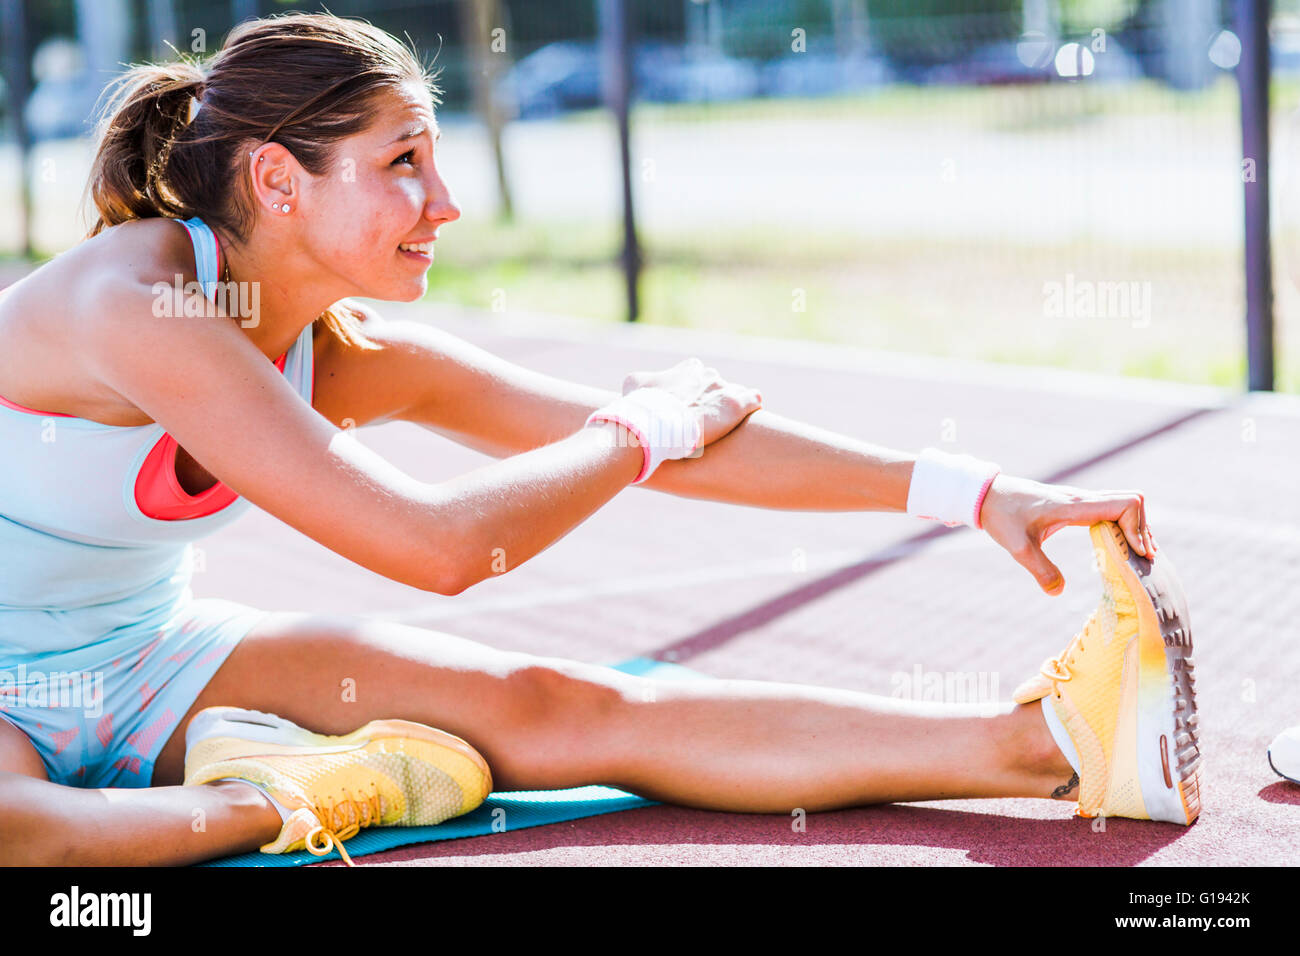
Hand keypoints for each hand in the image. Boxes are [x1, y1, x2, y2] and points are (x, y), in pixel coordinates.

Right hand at [622, 357, 762, 447]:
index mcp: (689, 368)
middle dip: (711, 402)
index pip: (697, 376)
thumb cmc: (643, 405)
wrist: (657, 423)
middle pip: (716, 388)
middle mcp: (709, 374)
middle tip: (703, 423)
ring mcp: (724, 388)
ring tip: (724, 427)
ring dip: (729, 409)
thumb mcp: (634, 385)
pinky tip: (746, 421)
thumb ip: (643, 381)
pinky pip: (754, 400)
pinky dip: (751, 407)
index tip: (687, 409)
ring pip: (735, 394)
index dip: (693, 394)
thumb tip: (642, 387)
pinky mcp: (737, 404)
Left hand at [978, 474, 1156, 595]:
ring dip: (1134, 527)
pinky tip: (1118, 547)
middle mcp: (1082, 499)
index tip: (1135, 554)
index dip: (1138, 528)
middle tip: (1142, 560)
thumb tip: (1058, 592)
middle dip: (1143, 530)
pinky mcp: (1076, 504)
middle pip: (1132, 502)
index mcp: (1075, 505)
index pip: (1126, 504)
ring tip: (1136, 557)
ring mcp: (1080, 500)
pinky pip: (1110, 508)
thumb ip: (1040, 569)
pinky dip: (1122, 525)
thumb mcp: (1017, 547)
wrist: (987, 494)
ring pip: (1123, 504)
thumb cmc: (1002, 516)